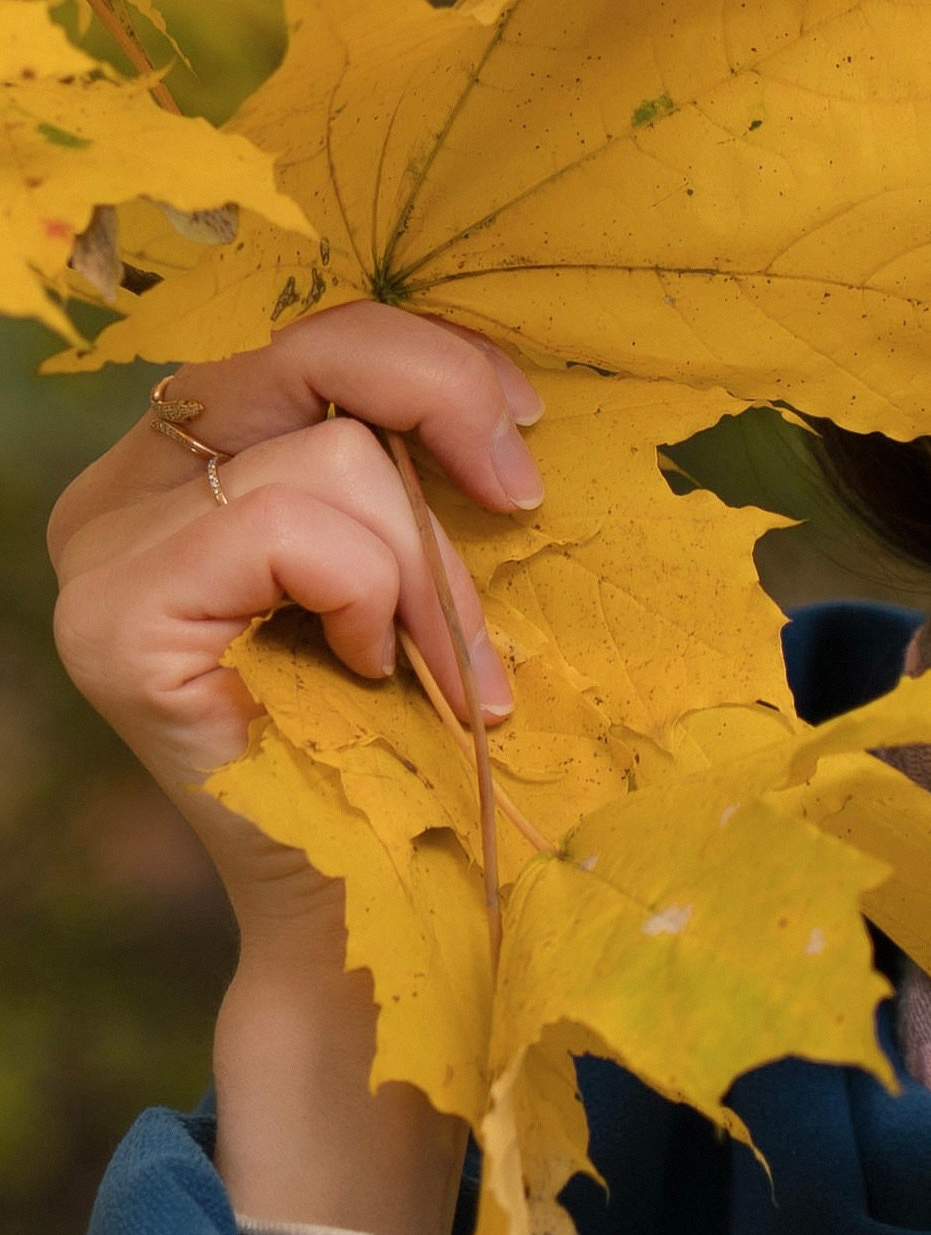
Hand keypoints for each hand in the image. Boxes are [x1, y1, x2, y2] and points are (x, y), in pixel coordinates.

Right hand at [49, 306, 545, 1234]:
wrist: (380, 902)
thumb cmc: (413, 734)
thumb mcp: (422, 557)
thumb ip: (408, 452)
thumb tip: (491, 375)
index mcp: (185, 457)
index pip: (316, 331)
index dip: (438, 362)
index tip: (525, 435)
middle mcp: (122, 489)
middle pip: (316, 349)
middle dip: (448, 419)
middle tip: (523, 506)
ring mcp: (100, 552)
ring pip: (326, 451)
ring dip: (426, 565)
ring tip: (436, 665)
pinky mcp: (113, 619)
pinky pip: (289, 524)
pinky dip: (365, 593)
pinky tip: (365, 671)